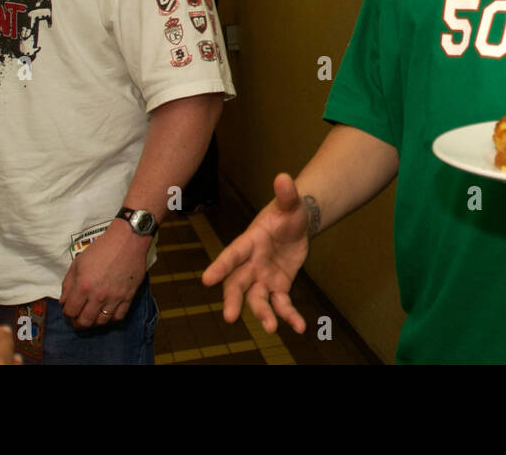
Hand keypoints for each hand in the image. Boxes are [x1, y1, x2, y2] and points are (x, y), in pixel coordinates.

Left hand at [60, 220, 149, 327]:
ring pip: (101, 322)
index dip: (67, 313)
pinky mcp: (128, 296)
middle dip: (78, 322)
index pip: (70, 312)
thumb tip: (64, 301)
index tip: (69, 310)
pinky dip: (111, 318)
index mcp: (83, 286)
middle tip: (78, 318)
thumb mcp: (78, 263)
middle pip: (84, 321)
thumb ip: (68, 284)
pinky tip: (108, 312)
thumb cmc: (102, 249)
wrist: (127, 240)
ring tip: (93, 315)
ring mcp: (115, 297)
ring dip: (94, 321)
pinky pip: (119, 317)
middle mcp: (98, 295)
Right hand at [202, 173, 309, 333]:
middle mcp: (252, 264)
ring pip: (257, 300)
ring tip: (272, 328)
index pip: (232, 254)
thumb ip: (286, 194)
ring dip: (263, 314)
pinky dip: (289, 316)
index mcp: (250, 243)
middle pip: (237, 284)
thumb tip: (284, 177)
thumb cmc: (287, 213)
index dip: (220, 266)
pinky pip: (281, 304)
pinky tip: (299, 327)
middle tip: (230, 317)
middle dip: (232, 300)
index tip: (206, 279)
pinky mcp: (278, 288)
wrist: (298, 226)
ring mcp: (263, 278)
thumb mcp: (290, 203)